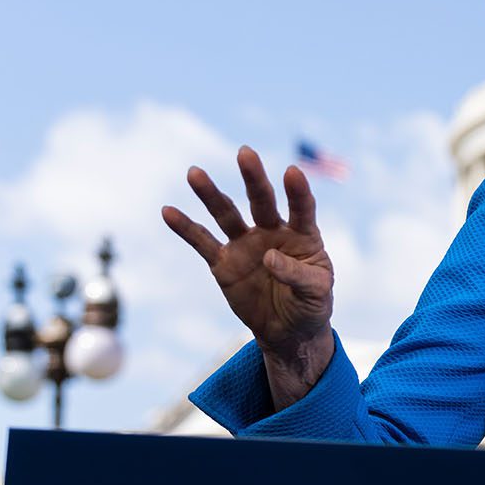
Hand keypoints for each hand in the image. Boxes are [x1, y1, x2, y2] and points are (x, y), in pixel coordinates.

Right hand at [163, 146, 335, 400]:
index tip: (292, 172)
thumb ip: (297, 274)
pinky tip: (168, 211)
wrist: (288, 331)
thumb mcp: (316, 293)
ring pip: (227, 214)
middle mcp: (272, 232)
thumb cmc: (310, 306)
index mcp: (303, 235)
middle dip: (253, 179)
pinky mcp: (223, 263)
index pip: (302, 208)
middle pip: (261, 201)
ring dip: (211, 194)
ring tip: (194, 172)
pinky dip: (185, 227)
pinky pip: (202, 242)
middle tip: (245, 153)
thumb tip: (269, 258)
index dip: (297, 191)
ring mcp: (246, 244)